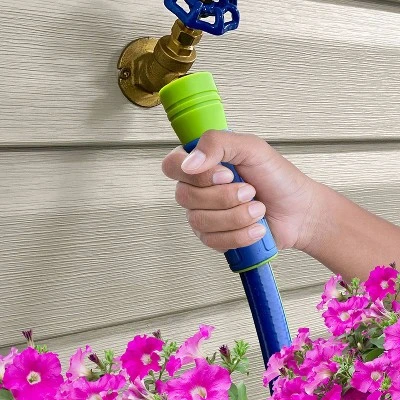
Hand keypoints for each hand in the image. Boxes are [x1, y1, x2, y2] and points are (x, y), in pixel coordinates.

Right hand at [162, 130, 318, 252]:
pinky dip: (240, 234)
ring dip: (236, 216)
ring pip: (199, 221)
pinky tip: (254, 226)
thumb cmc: (279, 179)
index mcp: (205, 163)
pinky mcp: (215, 236)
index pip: (172, 165)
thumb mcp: (252, 148)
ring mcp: (205, 214)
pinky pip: (213, 240)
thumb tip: (190, 161)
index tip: (225, 174)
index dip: (195, 174)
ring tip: (256, 208)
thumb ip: (218, 144)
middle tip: (249, 191)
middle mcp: (200, 188)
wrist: (299, 212)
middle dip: (224, 197)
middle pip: (184, 196)